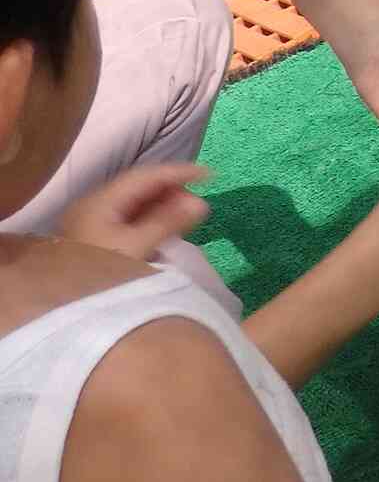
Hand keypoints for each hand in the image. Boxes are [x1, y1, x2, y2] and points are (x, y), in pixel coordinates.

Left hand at [54, 163, 209, 264]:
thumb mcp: (136, 248)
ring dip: (164, 204)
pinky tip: (169, 226)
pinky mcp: (98, 237)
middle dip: (172, 190)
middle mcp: (94, 205)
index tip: (209, 174)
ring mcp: (94, 221)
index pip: (144, 177)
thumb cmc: (101, 274)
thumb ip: (168, 223)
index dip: (178, 172)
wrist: (67, 310)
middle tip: (200, 203)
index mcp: (99, 203)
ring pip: (135, 202)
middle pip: (139, 187)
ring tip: (189, 214)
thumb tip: (201, 204)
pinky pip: (131, 217)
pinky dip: (153, 217)